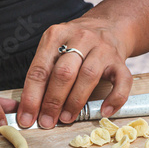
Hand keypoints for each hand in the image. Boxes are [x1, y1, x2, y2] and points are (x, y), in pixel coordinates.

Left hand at [17, 16, 132, 128]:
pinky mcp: (120, 60)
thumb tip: (31, 109)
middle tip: (47, 122)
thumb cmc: (76, 43)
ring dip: (75, 101)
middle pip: (63, 73)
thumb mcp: (55, 47)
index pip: (39, 69)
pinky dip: (114, 99)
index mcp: (56, 35)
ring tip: (67, 119)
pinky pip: (121, 81)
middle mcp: (80, 38)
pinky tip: (104, 111)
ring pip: (88, 76)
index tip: (27, 118)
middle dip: (52, 102)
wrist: (109, 25)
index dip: (31, 97)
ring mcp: (102, 49)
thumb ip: (44, 73)